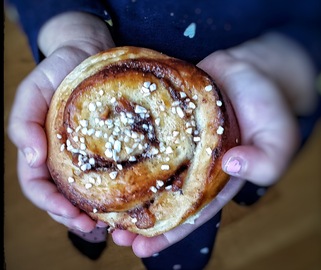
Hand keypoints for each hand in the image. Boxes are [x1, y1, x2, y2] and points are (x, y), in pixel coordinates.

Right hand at [7, 12, 113, 231]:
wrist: (90, 53)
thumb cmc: (59, 70)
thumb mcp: (32, 90)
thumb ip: (23, 122)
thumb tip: (31, 158)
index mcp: (41, 148)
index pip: (37, 186)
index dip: (49, 204)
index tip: (70, 214)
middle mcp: (62, 156)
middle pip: (62, 197)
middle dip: (74, 217)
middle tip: (95, 227)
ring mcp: (86, 154)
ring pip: (85, 193)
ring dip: (95, 213)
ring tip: (111, 225)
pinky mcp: (110, 147)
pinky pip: (109, 175)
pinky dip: (114, 193)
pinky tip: (126, 202)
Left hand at [110, 33, 316, 257]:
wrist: (250, 69)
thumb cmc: (267, 105)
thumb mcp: (278, 137)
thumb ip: (265, 159)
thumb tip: (233, 165)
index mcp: (216, 179)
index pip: (190, 214)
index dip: (168, 234)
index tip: (141, 249)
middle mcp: (191, 165)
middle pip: (162, 197)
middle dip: (138, 218)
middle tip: (112, 234)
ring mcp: (175, 142)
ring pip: (147, 170)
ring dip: (126, 187)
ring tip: (100, 206)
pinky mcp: (164, 118)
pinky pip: (142, 135)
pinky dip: (126, 148)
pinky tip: (105, 159)